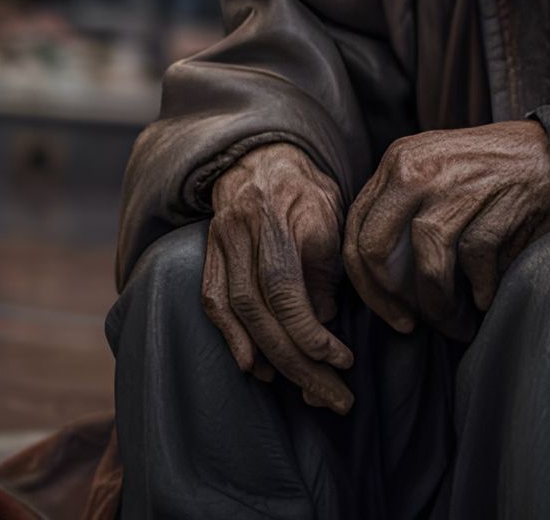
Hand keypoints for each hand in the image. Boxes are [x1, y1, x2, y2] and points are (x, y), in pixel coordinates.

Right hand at [204, 142, 354, 412]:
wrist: (261, 156)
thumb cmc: (305, 188)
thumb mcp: (329, 214)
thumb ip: (326, 265)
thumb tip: (321, 321)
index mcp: (277, 215)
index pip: (286, 288)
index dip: (311, 332)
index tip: (341, 359)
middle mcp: (242, 229)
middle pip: (260, 309)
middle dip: (296, 360)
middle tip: (330, 393)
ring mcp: (220, 241)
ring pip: (234, 311)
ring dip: (265, 356)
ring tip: (299, 386)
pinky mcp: (208, 253)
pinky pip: (212, 302)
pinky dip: (231, 338)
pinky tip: (253, 365)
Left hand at [343, 121, 549, 340]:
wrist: (545, 151)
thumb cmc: (483, 172)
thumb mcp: (429, 169)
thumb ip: (397, 207)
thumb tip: (372, 277)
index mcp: (397, 160)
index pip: (356, 228)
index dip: (363, 280)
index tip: (385, 308)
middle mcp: (416, 169)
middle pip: (375, 249)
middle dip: (388, 299)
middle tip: (409, 323)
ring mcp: (455, 187)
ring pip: (426, 267)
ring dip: (440, 307)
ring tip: (455, 323)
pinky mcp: (493, 206)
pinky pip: (474, 267)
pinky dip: (479, 291)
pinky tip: (484, 296)